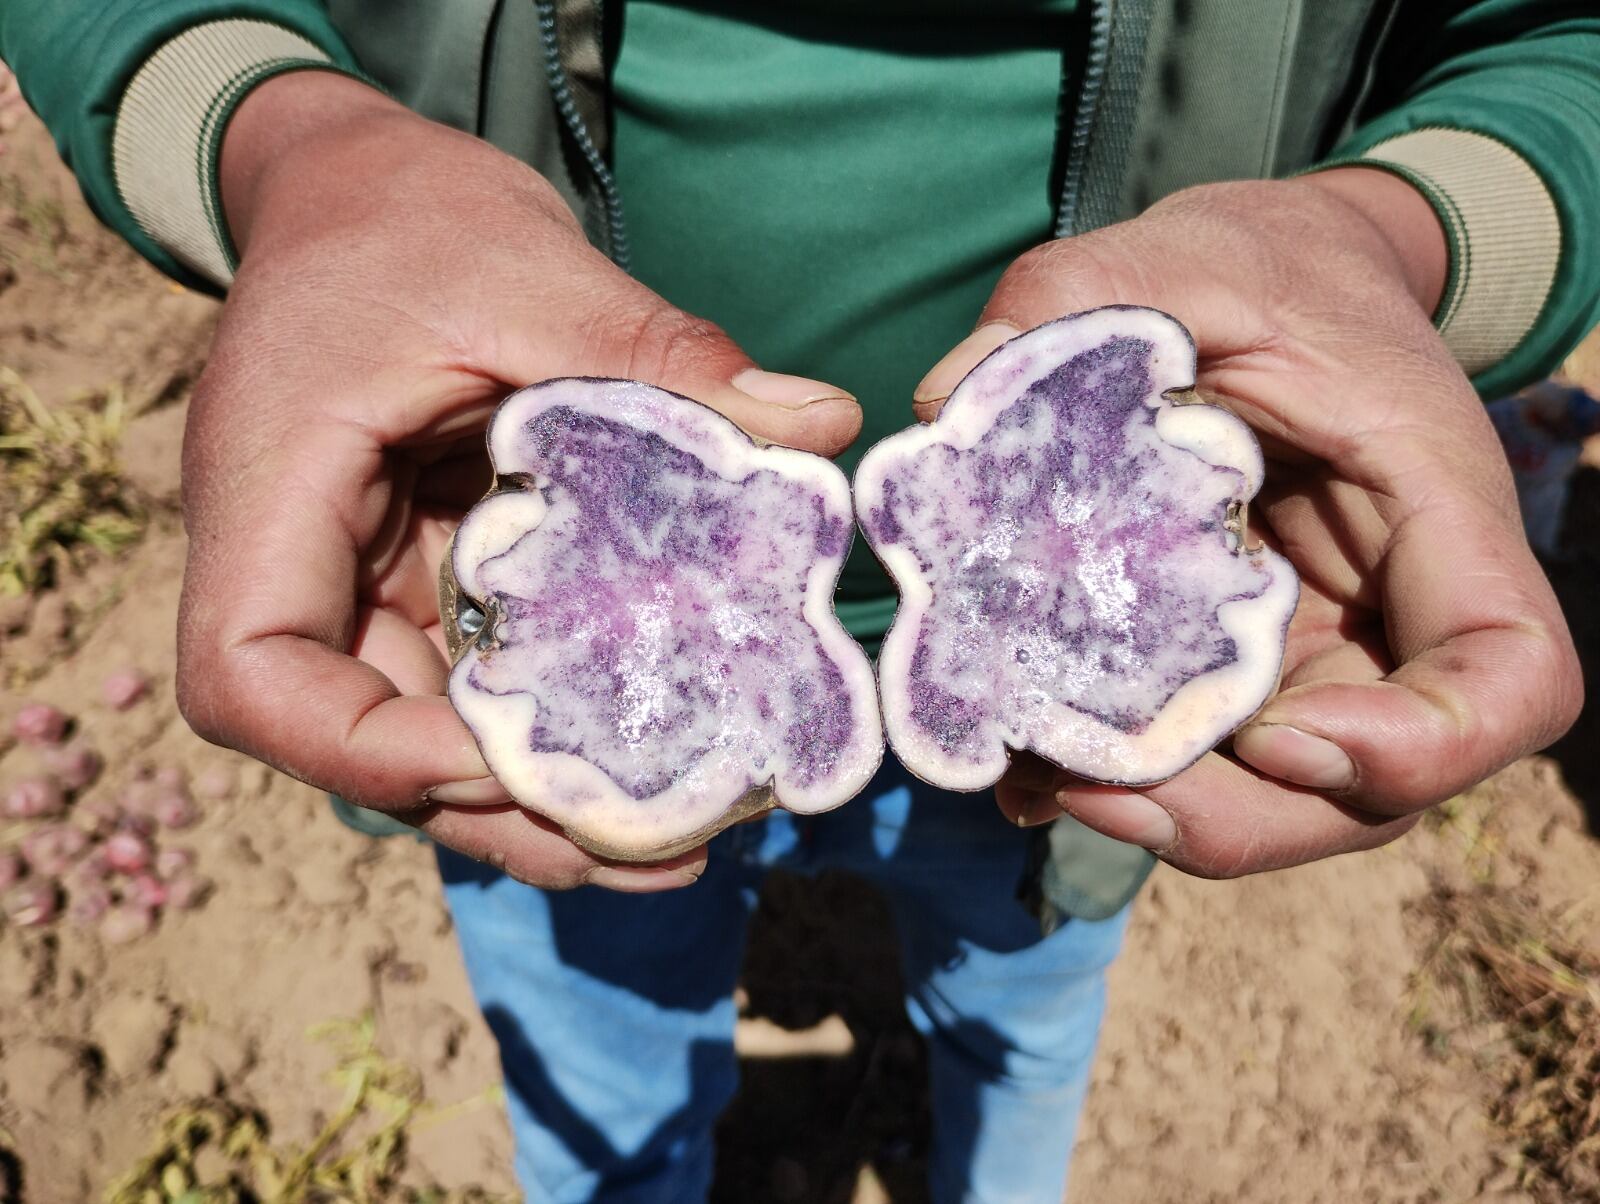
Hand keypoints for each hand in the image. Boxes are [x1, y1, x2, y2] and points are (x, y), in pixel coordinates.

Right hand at [177, 71, 860, 889]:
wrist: (358, 187)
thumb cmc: (407, 213)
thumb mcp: (528, 267)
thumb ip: (657, 353)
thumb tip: (821, 422)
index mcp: (269, 489)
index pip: (252, 680)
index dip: (369, 752)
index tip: (507, 753)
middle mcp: (301, 561)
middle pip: (356, 742)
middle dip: (494, 810)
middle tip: (653, 845)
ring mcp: (362, 580)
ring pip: (426, 731)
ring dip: (535, 795)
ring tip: (676, 837)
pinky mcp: (424, 576)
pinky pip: (477, 674)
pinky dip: (553, 722)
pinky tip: (658, 748)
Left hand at [918, 170, 1580, 877]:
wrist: (1273, 284)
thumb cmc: (1264, 267)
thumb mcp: (1184, 254)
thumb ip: (1079, 298)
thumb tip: (946, 396)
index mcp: (1436, 511)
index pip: (1510, 677)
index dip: (1418, 746)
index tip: (1278, 736)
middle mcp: (1392, 611)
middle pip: (1371, 787)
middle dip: (1236, 816)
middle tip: (1090, 788)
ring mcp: (1318, 651)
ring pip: (1278, 797)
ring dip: (1161, 813)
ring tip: (1036, 775)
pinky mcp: (1243, 665)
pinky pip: (1203, 758)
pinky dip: (1118, 781)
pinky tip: (1028, 766)